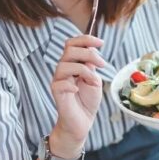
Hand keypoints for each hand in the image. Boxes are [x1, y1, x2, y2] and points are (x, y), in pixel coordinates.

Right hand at [50, 35, 105, 154]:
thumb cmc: (88, 99)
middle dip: (88, 54)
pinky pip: (60, 83)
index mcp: (73, 63)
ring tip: (94, 81)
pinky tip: (78, 90)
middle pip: (69, 50)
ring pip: (64, 65)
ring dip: (84, 70)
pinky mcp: (56, 92)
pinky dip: (71, 85)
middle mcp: (64, 69)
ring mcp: (58, 80)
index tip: (101, 42)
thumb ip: (91, 65)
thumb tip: (92, 50)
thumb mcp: (94, 79)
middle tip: (102, 64)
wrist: (83, 120)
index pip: (73, 44)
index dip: (86, 39)